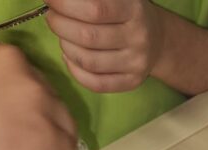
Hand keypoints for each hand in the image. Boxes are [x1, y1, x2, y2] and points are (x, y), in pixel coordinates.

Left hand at [46, 0, 163, 91]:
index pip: (94, 9)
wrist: (157, 39)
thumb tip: (57, 0)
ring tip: (63, 36)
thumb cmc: (126, 12)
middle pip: (88, 36)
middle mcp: (138, 37)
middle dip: (60, 25)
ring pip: (88, 61)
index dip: (65, 5)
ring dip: (65, 47)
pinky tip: (70, 56)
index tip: (50, 0)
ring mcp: (136, 63)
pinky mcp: (132, 82)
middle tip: (52, 18)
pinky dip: (75, 70)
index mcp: (134, 9)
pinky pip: (95, 83)